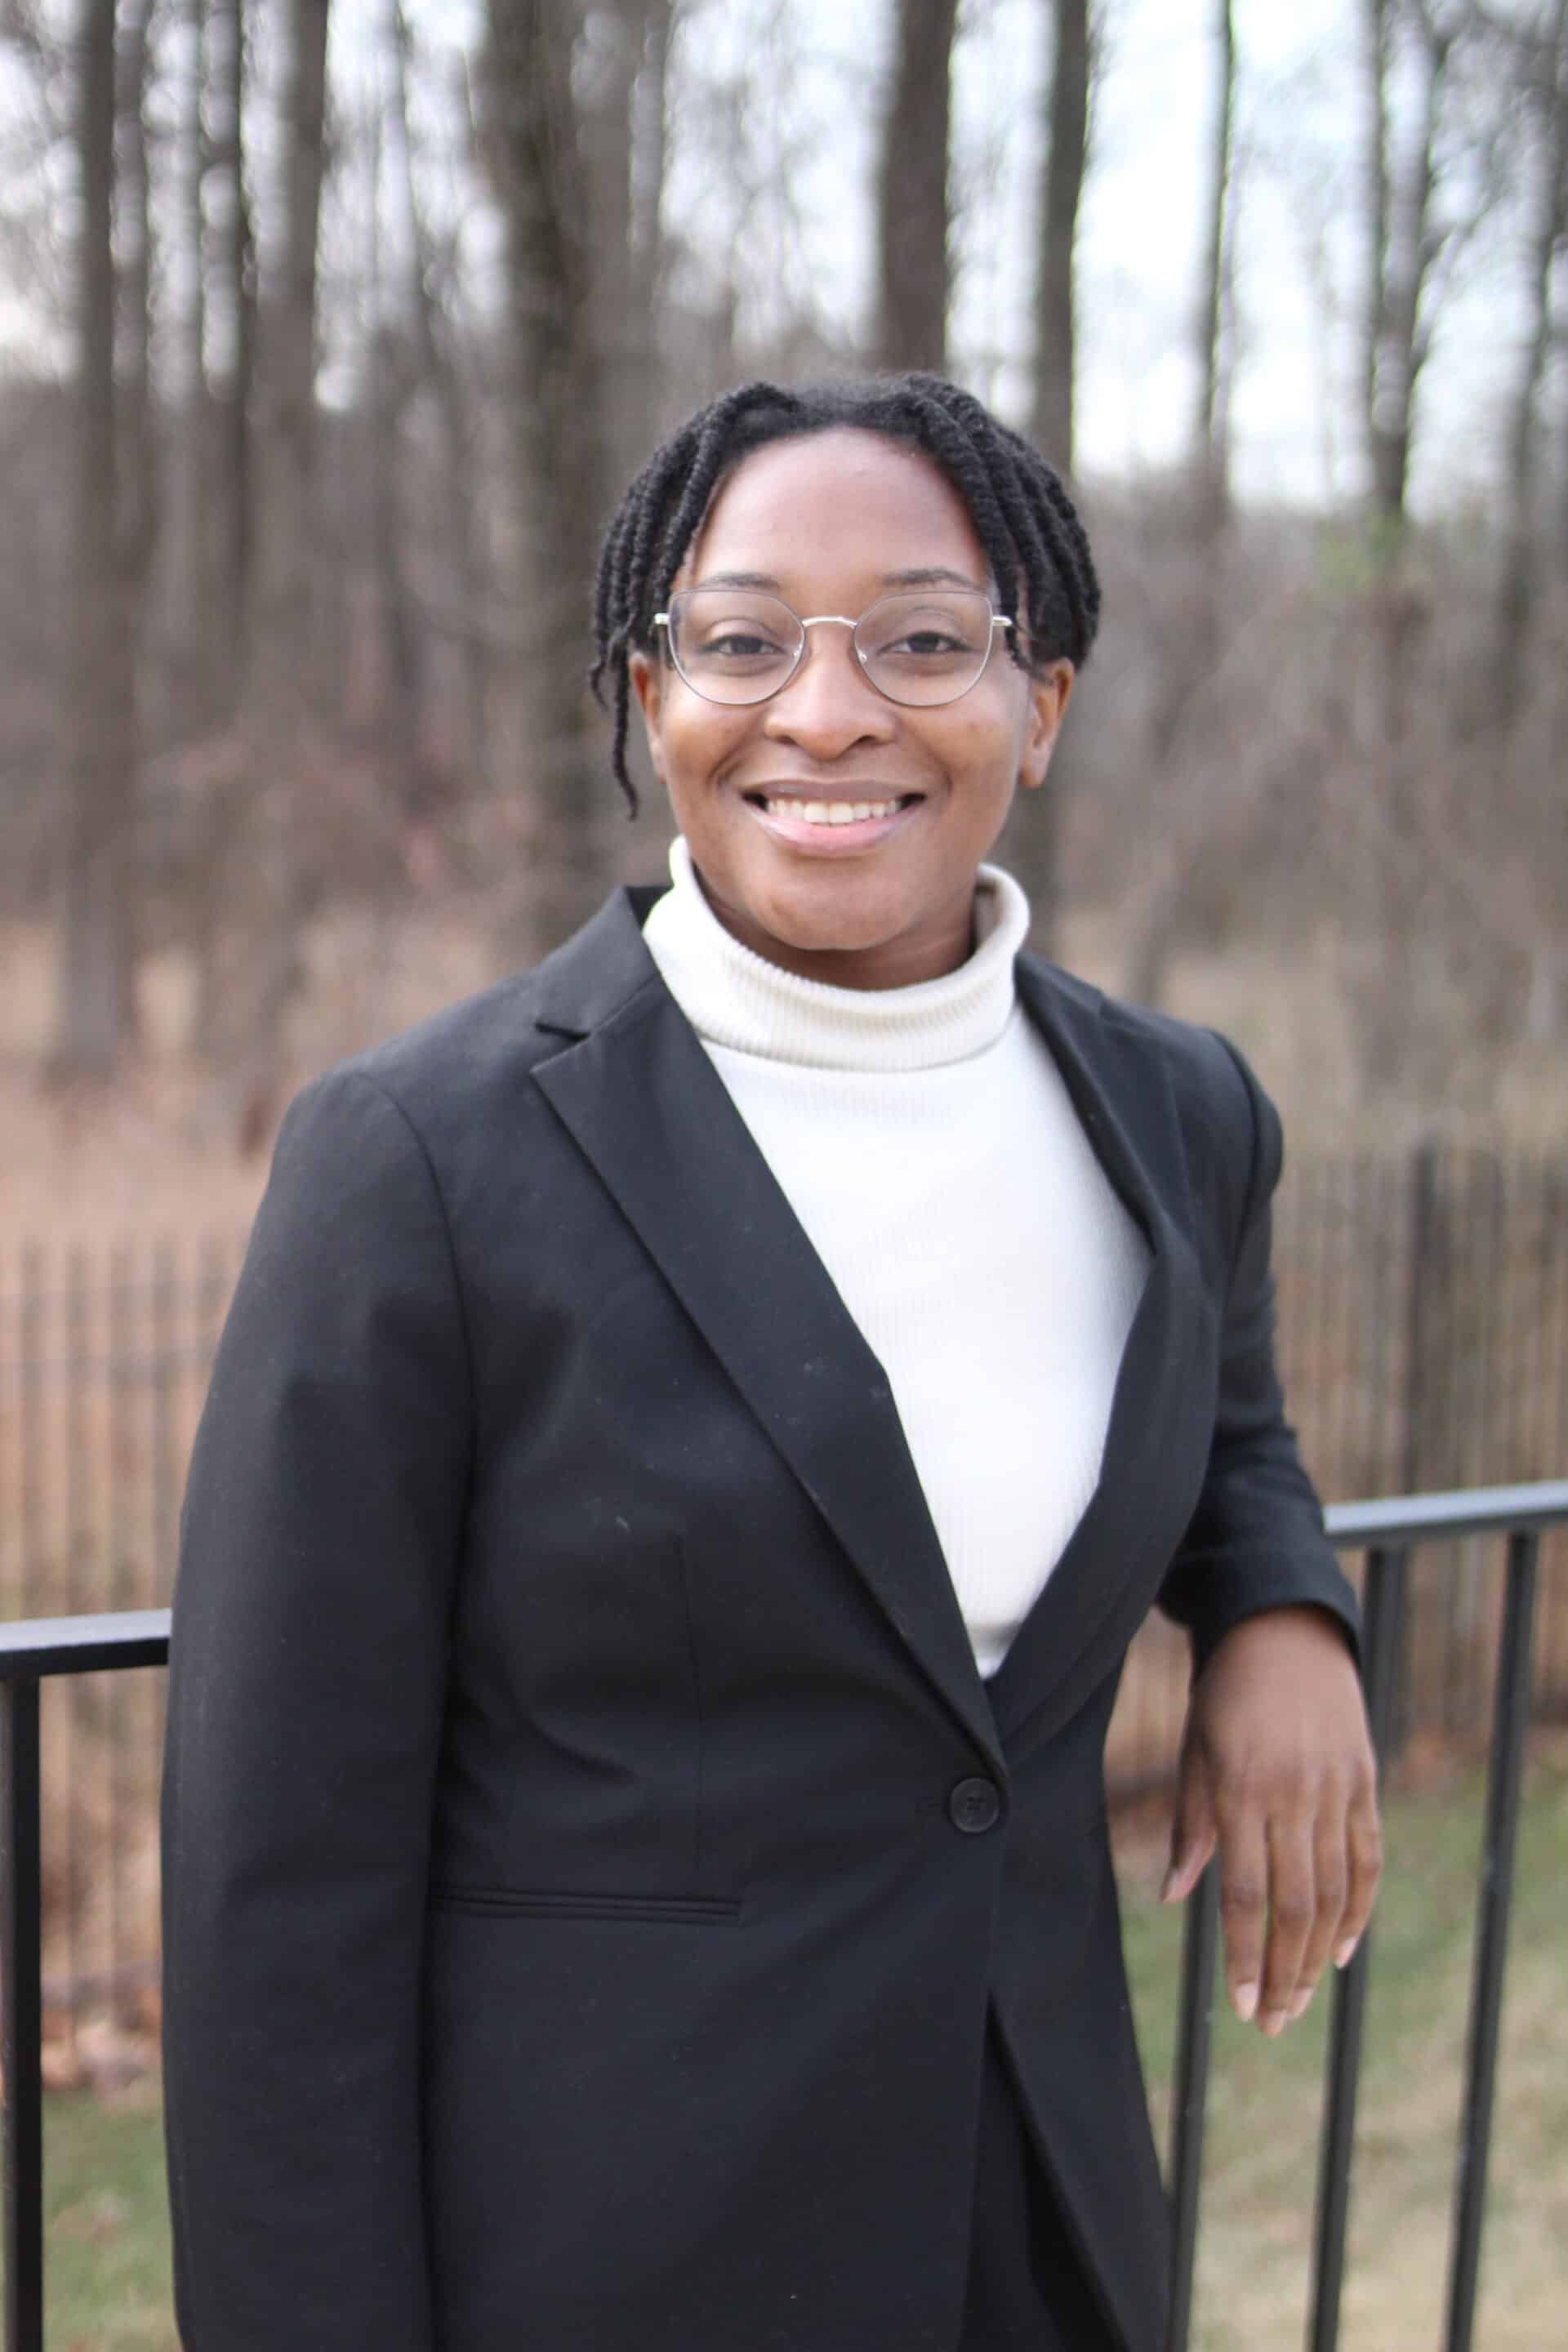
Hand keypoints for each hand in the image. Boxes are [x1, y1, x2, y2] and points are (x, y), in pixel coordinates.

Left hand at [1160, 1607, 1381, 2034]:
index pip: (1248, 1895)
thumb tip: (1175, 1898)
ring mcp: (1336, 1791)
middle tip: (1272, 2024)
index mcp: (1242, 1790)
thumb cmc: (1225, 1692)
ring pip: (1333, 1893)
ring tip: (1298, 2002)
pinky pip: (1367, 1860)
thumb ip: (1192, 1827)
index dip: (1245, 1957)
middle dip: (1281, 1974)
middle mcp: (1294, 1796)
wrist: (1285, 1630)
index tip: (1241, 2007)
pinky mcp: (1364, 1783)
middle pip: (1294, 1907)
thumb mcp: (1196, 1751)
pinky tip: (1338, 1950)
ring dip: (1315, 1955)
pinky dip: (1357, 1909)